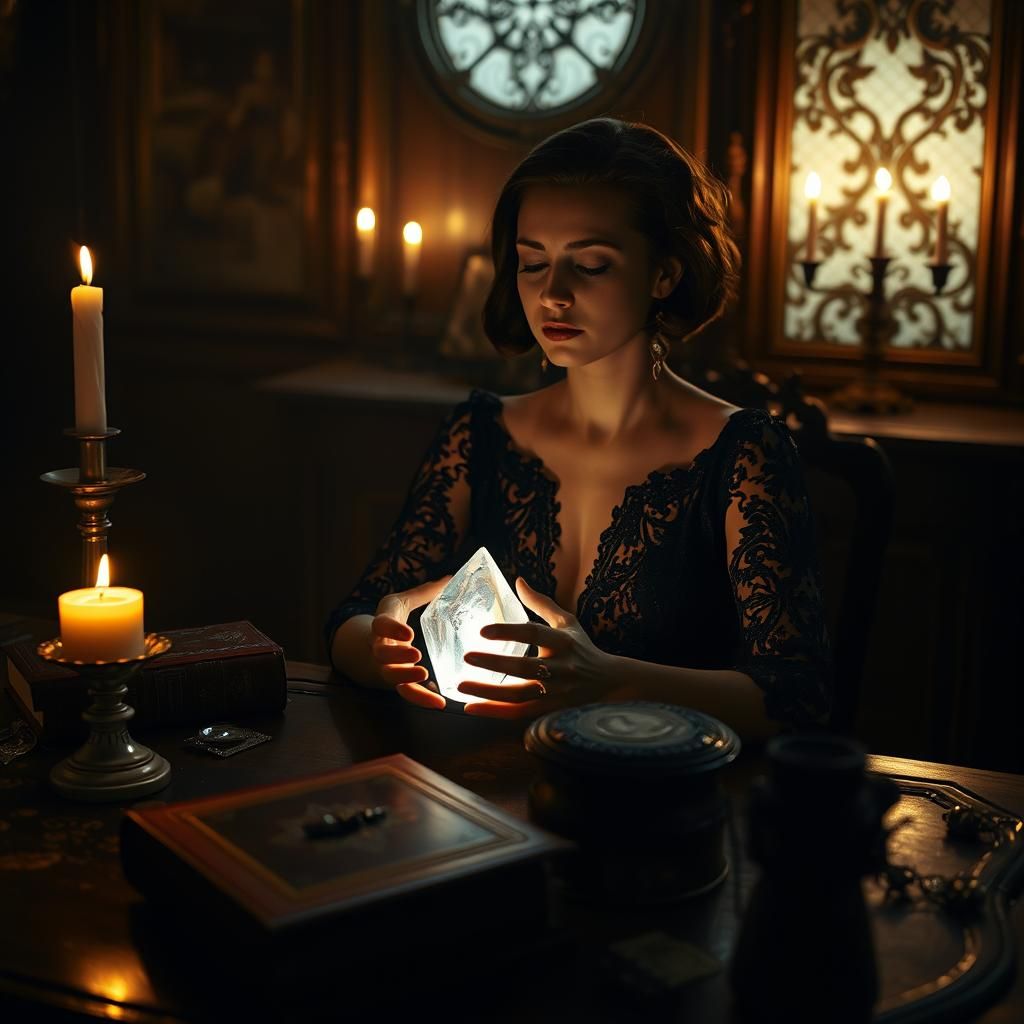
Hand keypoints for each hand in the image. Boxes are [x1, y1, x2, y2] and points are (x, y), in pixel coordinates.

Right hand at [370, 577, 450, 709]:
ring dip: (406, 679)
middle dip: (397, 656)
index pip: (381, 625)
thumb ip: (425, 592)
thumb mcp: (402, 602)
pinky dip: (421, 699)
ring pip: (391, 677)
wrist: (372, 644)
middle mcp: (380, 647)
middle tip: (416, 654)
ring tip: (424, 676)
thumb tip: (452, 576)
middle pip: (382, 654)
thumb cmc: (391, 619)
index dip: (392, 629)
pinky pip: (406, 693)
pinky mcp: (397, 681)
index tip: (408, 632)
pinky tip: (439, 703)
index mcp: (382, 624)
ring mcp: (386, 667)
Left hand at [459, 578, 612, 718]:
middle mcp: (561, 668)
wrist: (610, 684)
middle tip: (467, 656)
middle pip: (524, 667)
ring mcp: (556, 693)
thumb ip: (541, 603)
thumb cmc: (582, 649)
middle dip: (494, 663)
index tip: (483, 631)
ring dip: (488, 692)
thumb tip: (518, 581)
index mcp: (563, 642)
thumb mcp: (567, 622)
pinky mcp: (551, 711)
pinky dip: (495, 712)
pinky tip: (471, 707)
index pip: (534, 634)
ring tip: (461, 685)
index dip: (509, 632)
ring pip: (519, 694)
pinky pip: (519, 714)